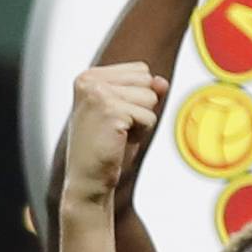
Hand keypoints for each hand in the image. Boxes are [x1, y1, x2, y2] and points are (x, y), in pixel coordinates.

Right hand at [63, 63, 166, 206]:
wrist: (88, 182)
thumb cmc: (104, 150)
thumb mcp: (128, 114)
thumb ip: (145, 92)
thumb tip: (163, 81)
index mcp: (89, 76)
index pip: (140, 70)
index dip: (138, 97)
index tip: (116, 117)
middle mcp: (90, 80)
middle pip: (147, 80)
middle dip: (141, 107)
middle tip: (117, 129)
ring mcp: (98, 94)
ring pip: (150, 97)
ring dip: (141, 122)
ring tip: (118, 136)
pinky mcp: (110, 111)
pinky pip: (149, 117)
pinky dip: (141, 134)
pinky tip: (119, 142)